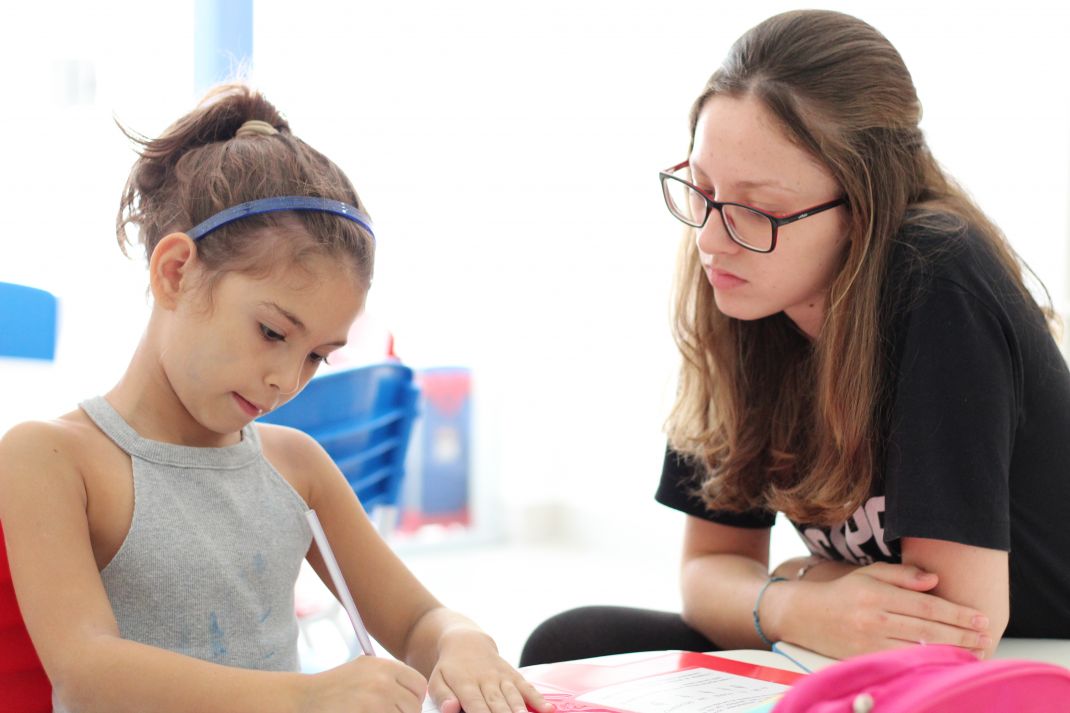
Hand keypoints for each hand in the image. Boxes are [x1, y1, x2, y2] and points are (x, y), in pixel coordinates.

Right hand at [303, 656, 427, 712]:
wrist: (305, 698)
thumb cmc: (334, 688)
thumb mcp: (363, 670)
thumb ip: (390, 678)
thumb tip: (418, 695)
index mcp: (384, 666)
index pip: (419, 685)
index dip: (414, 698)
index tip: (404, 705)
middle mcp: (383, 681)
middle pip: (413, 706)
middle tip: (386, 711)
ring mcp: (374, 700)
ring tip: (371, 712)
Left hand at [427, 630, 553, 712]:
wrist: (466, 642)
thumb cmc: (450, 668)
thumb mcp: (437, 680)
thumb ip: (442, 696)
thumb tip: (450, 708)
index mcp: (465, 684)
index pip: (476, 707)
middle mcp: (486, 680)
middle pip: (498, 705)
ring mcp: (502, 677)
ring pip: (514, 697)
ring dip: (521, 712)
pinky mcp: (514, 675)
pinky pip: (527, 687)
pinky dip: (538, 699)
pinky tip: (548, 710)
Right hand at [779, 562, 990, 658]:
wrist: (806, 615)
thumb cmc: (843, 592)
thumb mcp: (869, 573)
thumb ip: (902, 575)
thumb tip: (934, 580)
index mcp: (876, 594)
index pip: (926, 606)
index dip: (956, 613)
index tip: (980, 617)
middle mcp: (873, 620)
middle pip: (927, 630)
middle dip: (961, 634)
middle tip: (986, 636)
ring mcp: (868, 643)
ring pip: (918, 650)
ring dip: (951, 652)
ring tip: (976, 651)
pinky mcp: (864, 659)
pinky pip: (902, 663)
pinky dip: (927, 664)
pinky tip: (945, 662)